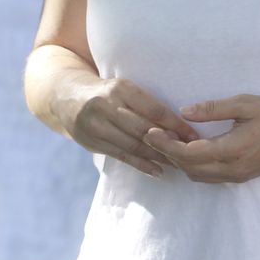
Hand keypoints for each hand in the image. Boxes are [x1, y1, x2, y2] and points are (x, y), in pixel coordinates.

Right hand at [57, 76, 196, 176]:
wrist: (66, 97)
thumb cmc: (106, 93)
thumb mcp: (123, 89)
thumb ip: (145, 104)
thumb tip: (180, 124)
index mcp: (120, 88)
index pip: (154, 109)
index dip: (175, 125)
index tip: (193, 135)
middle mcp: (106, 105)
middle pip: (144, 129)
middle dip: (168, 143)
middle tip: (189, 154)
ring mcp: (96, 125)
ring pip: (133, 145)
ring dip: (157, 157)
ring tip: (177, 164)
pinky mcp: (91, 141)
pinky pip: (121, 156)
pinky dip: (141, 164)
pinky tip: (157, 171)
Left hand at [144, 94, 259, 182]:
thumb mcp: (246, 104)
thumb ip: (213, 109)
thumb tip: (183, 112)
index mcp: (232, 150)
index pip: (188, 153)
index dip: (165, 144)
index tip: (149, 132)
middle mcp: (232, 169)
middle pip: (189, 168)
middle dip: (167, 153)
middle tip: (151, 134)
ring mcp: (237, 176)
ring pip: (198, 175)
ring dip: (180, 161)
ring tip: (167, 140)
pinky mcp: (241, 177)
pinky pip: (209, 176)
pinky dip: (193, 165)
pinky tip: (189, 149)